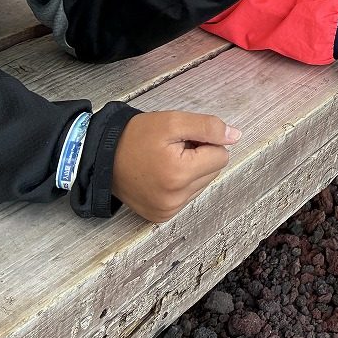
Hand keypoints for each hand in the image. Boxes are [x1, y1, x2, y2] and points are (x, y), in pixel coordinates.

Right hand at [111, 111, 240, 222]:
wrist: (101, 156)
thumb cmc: (135, 136)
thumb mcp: (173, 121)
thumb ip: (209, 127)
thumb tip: (235, 136)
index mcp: (180, 174)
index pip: (221, 156)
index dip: (205, 142)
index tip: (183, 139)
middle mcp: (175, 199)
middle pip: (213, 171)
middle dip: (199, 156)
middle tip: (173, 149)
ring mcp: (167, 210)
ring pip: (202, 184)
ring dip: (190, 170)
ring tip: (165, 161)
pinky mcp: (161, 216)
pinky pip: (188, 196)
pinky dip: (180, 183)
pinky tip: (161, 174)